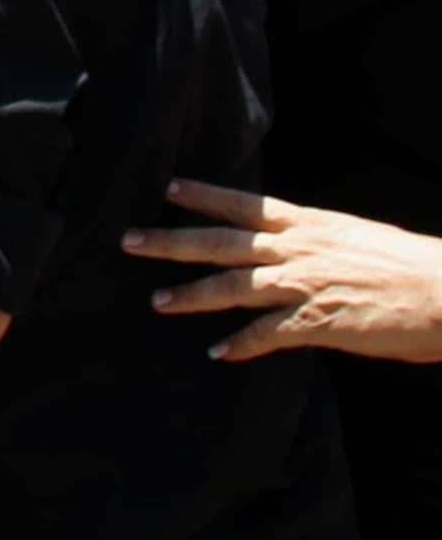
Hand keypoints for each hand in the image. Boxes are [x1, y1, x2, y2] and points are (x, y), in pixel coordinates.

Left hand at [124, 180, 441, 362]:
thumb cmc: (411, 267)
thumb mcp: (356, 238)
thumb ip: (318, 242)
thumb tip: (292, 245)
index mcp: (311, 225)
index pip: (245, 204)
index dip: (204, 195)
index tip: (168, 187)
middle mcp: (298, 250)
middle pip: (221, 242)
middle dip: (171, 241)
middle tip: (129, 239)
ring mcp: (303, 286)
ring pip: (232, 288)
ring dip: (191, 295)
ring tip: (158, 301)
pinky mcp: (316, 323)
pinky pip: (265, 335)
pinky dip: (239, 345)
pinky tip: (219, 352)